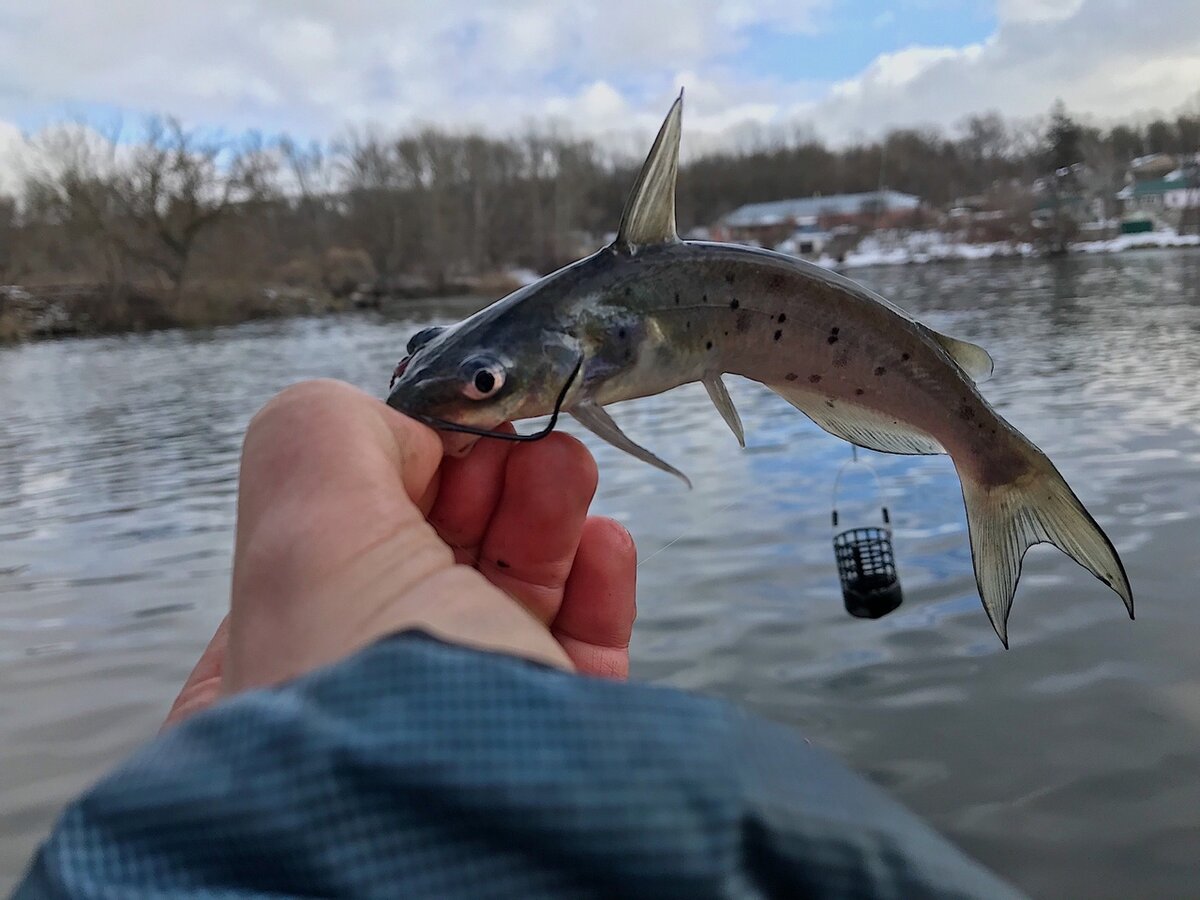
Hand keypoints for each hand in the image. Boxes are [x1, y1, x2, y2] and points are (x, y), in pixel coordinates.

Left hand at [164, 380, 635, 728]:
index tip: (451, 427)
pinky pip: (578, 648)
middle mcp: (364, 699)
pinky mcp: (555, 745)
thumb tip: (405, 430)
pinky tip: (606, 545)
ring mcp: (464, 723)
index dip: (398, 468)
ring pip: (511, 592)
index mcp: (272, 668)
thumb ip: (324, 435)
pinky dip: (596, 583)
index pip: (335, 537)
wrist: (490, 847)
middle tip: (525, 435)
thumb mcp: (305, 537)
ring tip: (571, 469)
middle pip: (432, 553)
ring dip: (546, 513)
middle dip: (485, 478)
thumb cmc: (379, 700)